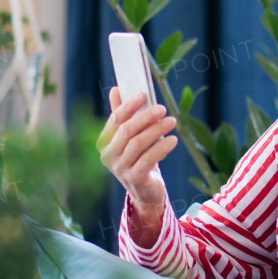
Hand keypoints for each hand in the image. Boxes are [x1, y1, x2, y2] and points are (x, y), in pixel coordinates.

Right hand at [97, 87, 177, 210]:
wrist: (144, 189)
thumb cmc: (137, 158)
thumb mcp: (129, 137)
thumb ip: (122, 115)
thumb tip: (116, 89)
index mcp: (104, 142)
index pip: (115, 120)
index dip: (128, 106)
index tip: (143, 95)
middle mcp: (108, 156)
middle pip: (126, 131)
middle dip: (145, 117)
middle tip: (162, 108)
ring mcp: (120, 168)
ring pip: (138, 144)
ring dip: (156, 130)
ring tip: (172, 121)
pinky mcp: (134, 178)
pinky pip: (148, 159)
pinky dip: (162, 147)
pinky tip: (173, 140)